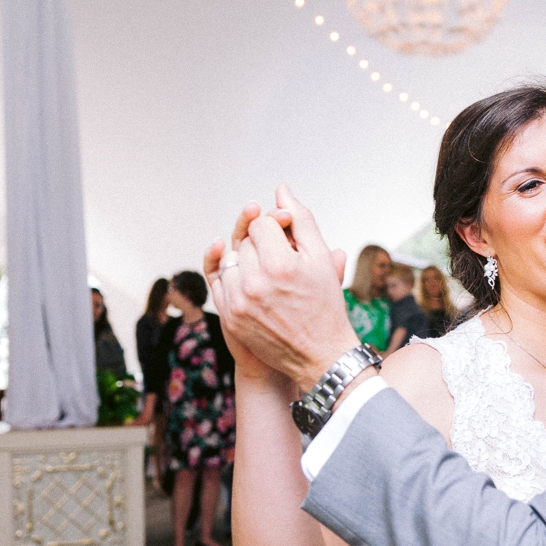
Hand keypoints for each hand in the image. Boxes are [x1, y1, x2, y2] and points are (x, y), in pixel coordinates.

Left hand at [208, 183, 356, 392]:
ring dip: (246, 262)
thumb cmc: (325, 305)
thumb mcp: (320, 259)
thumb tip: (281, 189)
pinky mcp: (230, 318)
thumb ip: (301, 220)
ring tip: (267, 275)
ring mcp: (239, 302)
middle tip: (280, 262)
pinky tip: (251, 284)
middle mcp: (255, 283)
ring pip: (230, 260)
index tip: (287, 242)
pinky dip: (233, 279)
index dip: (275, 229)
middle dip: (261, 246)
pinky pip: (221, 283)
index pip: (261, 224)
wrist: (320, 356)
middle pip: (244, 241)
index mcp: (280, 265)